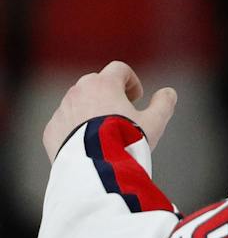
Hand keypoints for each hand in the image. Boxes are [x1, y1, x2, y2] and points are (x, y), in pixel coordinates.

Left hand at [42, 61, 177, 162]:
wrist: (93, 169)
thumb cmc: (125, 141)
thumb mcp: (155, 122)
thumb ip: (164, 103)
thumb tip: (168, 93)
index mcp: (104, 83)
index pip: (119, 69)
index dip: (131, 81)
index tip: (136, 98)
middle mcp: (79, 91)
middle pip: (96, 82)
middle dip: (109, 94)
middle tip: (120, 113)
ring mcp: (62, 110)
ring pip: (78, 102)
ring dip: (90, 110)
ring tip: (104, 132)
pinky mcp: (50, 130)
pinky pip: (64, 122)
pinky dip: (74, 128)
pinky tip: (88, 144)